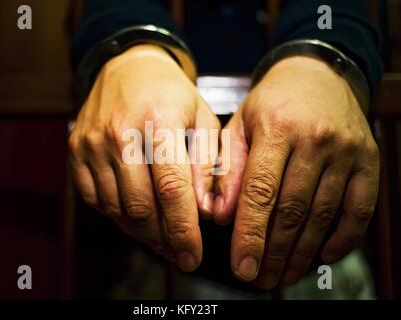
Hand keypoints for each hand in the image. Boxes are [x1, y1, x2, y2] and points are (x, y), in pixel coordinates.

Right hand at [69, 44, 219, 271]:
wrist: (127, 66)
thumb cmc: (171, 94)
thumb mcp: (202, 119)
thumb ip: (209, 165)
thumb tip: (207, 212)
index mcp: (159, 120)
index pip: (171, 188)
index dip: (183, 229)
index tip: (193, 256)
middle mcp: (120, 133)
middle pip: (140, 206)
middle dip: (163, 237)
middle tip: (180, 250)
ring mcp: (92, 143)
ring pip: (116, 208)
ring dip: (142, 230)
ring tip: (162, 235)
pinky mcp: (76, 150)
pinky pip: (95, 199)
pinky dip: (117, 215)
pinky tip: (137, 213)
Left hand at [215, 56, 378, 287]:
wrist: (317, 75)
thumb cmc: (271, 103)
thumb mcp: (240, 125)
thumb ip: (228, 170)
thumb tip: (219, 217)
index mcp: (278, 128)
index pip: (261, 192)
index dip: (251, 234)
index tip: (242, 267)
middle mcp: (316, 140)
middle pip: (293, 209)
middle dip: (274, 251)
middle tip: (260, 278)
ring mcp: (347, 151)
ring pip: (324, 214)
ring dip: (303, 252)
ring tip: (284, 274)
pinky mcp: (369, 160)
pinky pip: (360, 209)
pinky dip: (344, 238)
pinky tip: (323, 256)